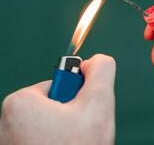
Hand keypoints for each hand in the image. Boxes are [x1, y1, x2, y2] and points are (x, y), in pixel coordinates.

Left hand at [0, 54, 115, 144]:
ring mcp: (10, 140)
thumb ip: (102, 72)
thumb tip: (97, 60)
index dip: (80, 99)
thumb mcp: (99, 104)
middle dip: (73, 117)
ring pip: (51, 123)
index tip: (80, 117)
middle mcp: (6, 120)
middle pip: (56, 104)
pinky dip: (57, 142)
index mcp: (20, 102)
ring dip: (67, 131)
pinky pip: (43, 137)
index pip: (62, 84)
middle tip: (79, 135)